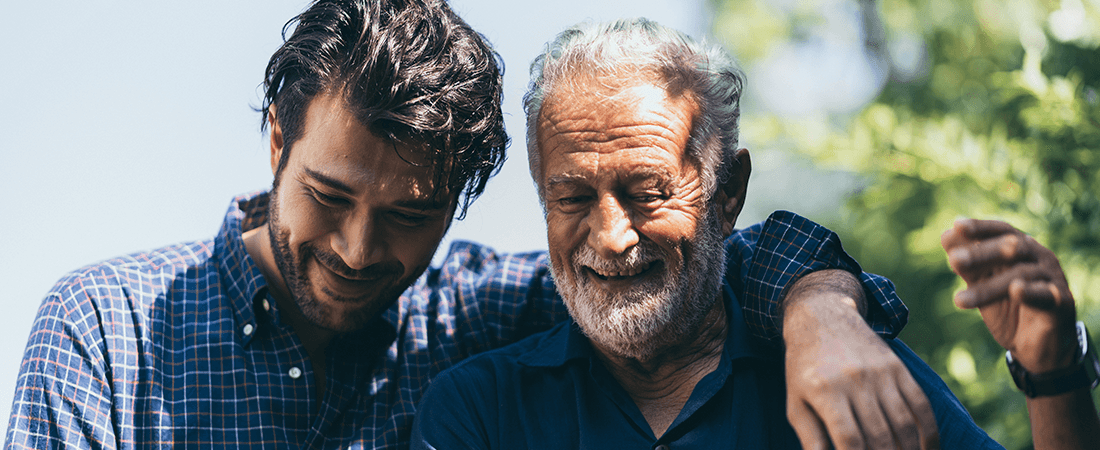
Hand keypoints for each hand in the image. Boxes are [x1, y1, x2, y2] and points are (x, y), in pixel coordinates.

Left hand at [783, 271, 938, 449]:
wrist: (823, 318)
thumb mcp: (795, 402)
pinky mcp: (897, 368)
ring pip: (903, 424)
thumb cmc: (804, 368)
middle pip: (879, 436)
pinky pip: (920, 405)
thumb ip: (810, 438)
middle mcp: (854, 381)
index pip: (849, 440)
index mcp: (824, 391)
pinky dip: (928, 432)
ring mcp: (880, 373)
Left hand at [941, 219, 1076, 372]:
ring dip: (988, 286)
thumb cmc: (1008, 308)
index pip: (1002, 231)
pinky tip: (1015, 290)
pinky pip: (1046, 294)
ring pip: (1021, 274)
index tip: (956, 226)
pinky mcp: (1062, 303)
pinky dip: (1030, 291)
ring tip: (959, 300)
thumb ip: (968, 265)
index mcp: (1022, 248)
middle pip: (1012, 247)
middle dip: (980, 254)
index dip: (981, 228)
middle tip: (954, 260)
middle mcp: (1040, 257)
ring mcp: (1053, 278)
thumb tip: (946, 236)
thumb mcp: (983, 285)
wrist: (1037, 346)